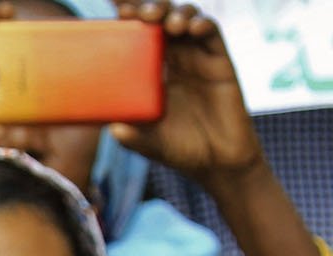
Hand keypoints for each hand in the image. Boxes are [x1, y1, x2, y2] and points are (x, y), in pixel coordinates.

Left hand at [111, 3, 262, 186]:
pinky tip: (193, 28)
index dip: (130, 17)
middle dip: (152, 8)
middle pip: (161, 19)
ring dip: (177, 13)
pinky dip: (203, 25)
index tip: (118, 9)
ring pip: (187, 19)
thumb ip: (131, 135)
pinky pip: (212, 34)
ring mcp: (197, 58)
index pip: (137, 35)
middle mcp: (172, 59)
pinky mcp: (220, 62)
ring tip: (169, 24)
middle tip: (142, 14)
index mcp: (149, 72)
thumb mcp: (147, 143)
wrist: (215, 162)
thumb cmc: (177, 149)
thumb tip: (113, 127)